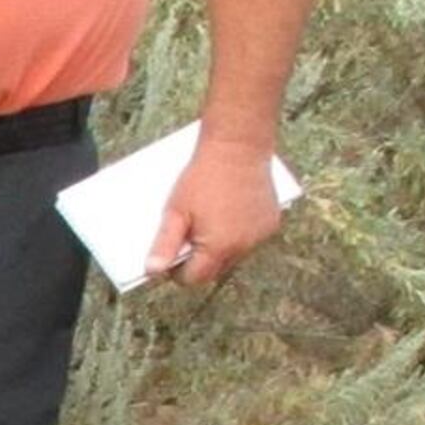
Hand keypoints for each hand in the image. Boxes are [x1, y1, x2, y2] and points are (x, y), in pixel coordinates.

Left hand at [147, 133, 285, 289]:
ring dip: (219, 249)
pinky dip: (237, 235)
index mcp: (220, 247)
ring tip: (207, 224)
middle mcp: (245, 246)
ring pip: (233, 256)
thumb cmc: (203, 177)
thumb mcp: (176, 211)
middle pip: (215, 270)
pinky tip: (227, 216)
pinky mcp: (271, 222)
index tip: (170, 258)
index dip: (178, 272)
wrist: (238, 146)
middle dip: (199, 261)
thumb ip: (164, 244)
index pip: (195, 278)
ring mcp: (261, 235)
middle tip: (186, 238)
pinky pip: (249, 240)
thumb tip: (152, 271)